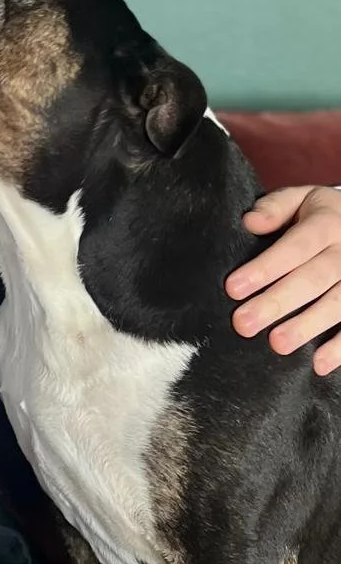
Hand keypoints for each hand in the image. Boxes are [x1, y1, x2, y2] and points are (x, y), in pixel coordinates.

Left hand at [225, 185, 340, 374]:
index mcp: (326, 223)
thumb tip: (250, 222)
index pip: (295, 247)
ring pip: (337, 303)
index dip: (266, 268)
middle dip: (278, 302)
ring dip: (308, 326)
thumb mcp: (302, 199)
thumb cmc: (321, 215)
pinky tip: (319, 364)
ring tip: (278, 344)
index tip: (234, 288)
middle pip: (313, 278)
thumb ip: (275, 207)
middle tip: (245, 323)